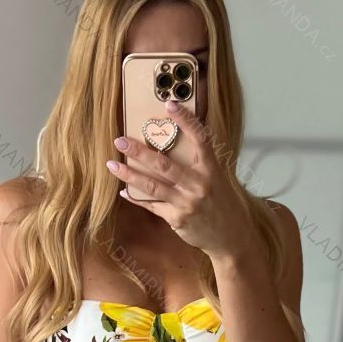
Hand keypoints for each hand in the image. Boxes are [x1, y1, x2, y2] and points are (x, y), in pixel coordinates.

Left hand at [106, 97, 254, 258]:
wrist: (230, 237)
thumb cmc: (221, 202)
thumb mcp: (218, 178)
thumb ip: (199, 162)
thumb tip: (174, 142)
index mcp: (211, 169)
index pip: (200, 139)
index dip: (186, 121)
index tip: (170, 104)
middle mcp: (199, 184)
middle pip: (164, 164)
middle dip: (139, 151)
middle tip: (120, 140)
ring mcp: (187, 203)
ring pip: (153, 186)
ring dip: (129, 175)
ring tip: (112, 165)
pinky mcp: (178, 219)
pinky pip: (152, 205)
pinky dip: (136, 198)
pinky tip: (123, 190)